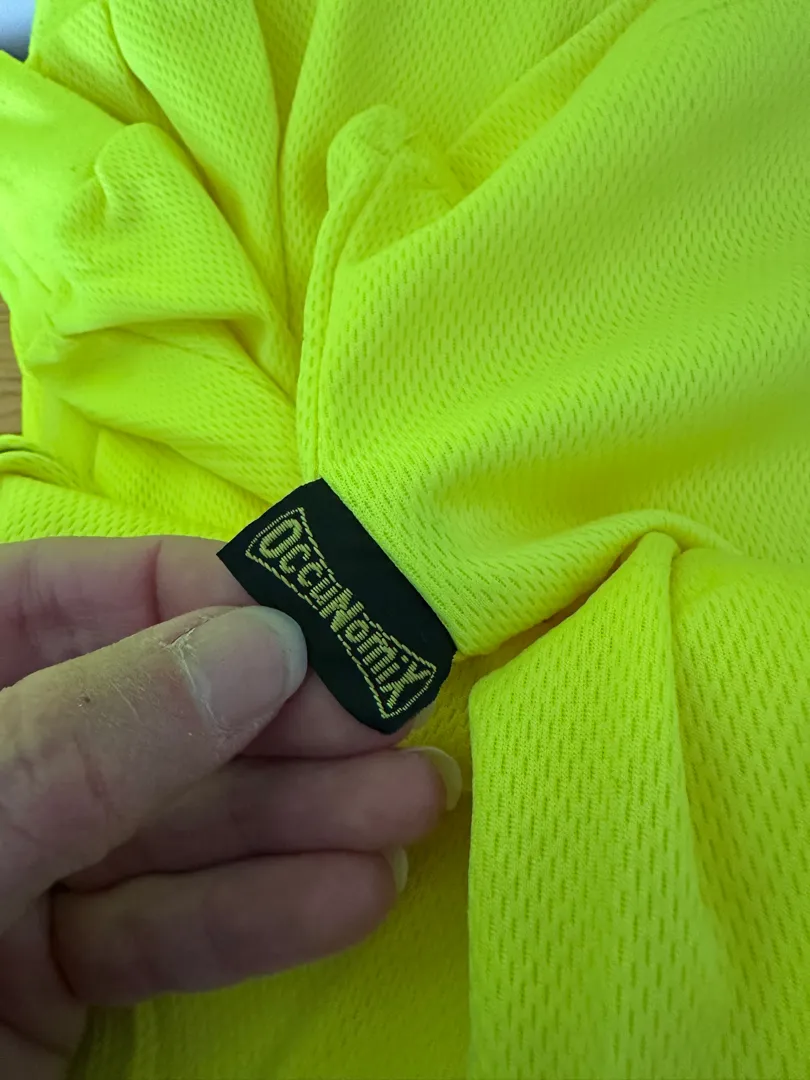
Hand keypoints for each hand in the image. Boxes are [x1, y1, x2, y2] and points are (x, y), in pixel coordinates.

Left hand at [0, 537, 457, 1078]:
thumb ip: (87, 736)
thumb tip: (259, 643)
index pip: (60, 594)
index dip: (190, 595)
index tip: (308, 627)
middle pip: (147, 710)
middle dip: (280, 721)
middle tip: (399, 724)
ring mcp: (15, 878)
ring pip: (176, 826)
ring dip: (303, 819)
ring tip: (416, 807)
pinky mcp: (51, 983)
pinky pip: (165, 933)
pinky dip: (260, 917)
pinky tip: (353, 892)